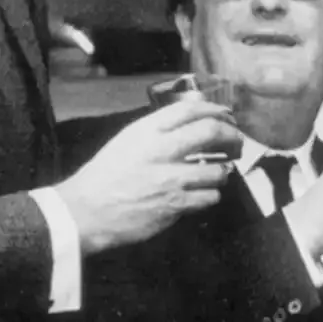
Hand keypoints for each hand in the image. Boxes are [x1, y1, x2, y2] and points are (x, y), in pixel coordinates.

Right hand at [58, 98, 243, 253]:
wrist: (85, 212)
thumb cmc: (105, 176)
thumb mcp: (128, 141)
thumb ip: (159, 129)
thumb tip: (195, 115)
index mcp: (147, 131)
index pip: (190, 109)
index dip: (215, 110)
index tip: (227, 116)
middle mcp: (162, 150)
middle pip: (211, 132)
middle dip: (232, 136)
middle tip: (237, 143)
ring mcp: (171, 178)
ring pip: (217, 170)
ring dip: (222, 172)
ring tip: (216, 174)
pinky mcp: (176, 204)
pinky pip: (209, 197)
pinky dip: (210, 196)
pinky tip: (202, 195)